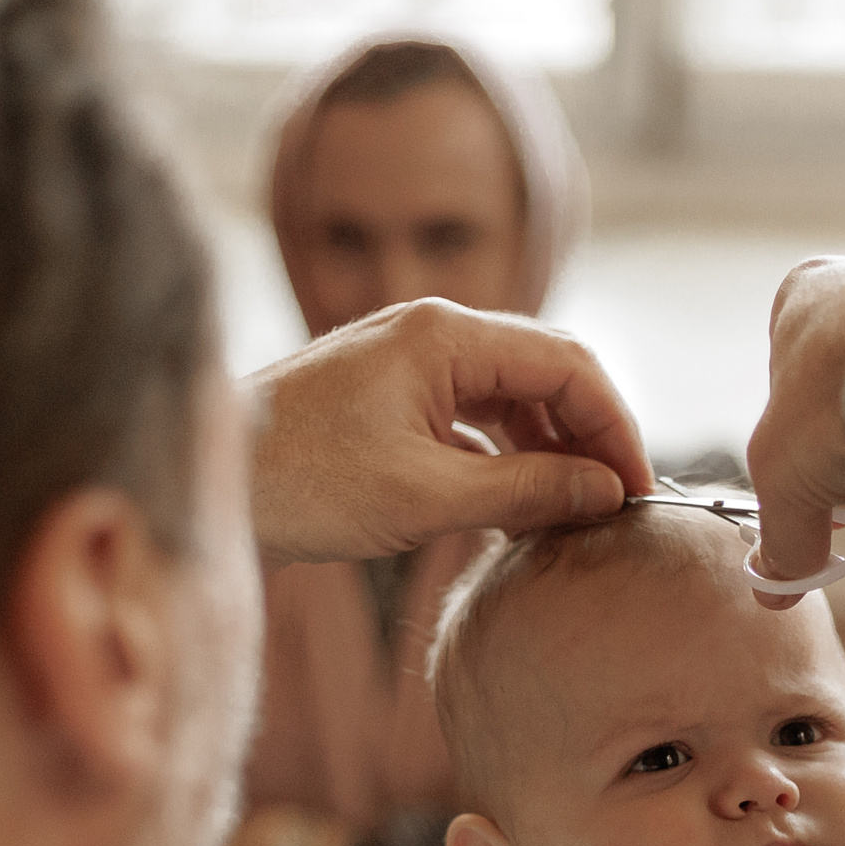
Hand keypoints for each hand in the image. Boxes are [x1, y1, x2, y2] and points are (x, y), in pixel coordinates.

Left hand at [246, 298, 650, 565]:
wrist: (206, 488)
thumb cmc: (300, 485)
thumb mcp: (424, 496)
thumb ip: (525, 491)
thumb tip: (606, 493)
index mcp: (444, 334)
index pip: (568, 363)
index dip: (615, 426)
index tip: (638, 490)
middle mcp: (433, 332)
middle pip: (548, 372)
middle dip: (591, 435)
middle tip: (620, 503)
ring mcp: (412, 363)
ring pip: (514, 397)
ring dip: (551, 451)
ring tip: (575, 514)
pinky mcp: (393, 398)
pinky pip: (476, 419)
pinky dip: (508, 458)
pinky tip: (521, 509)